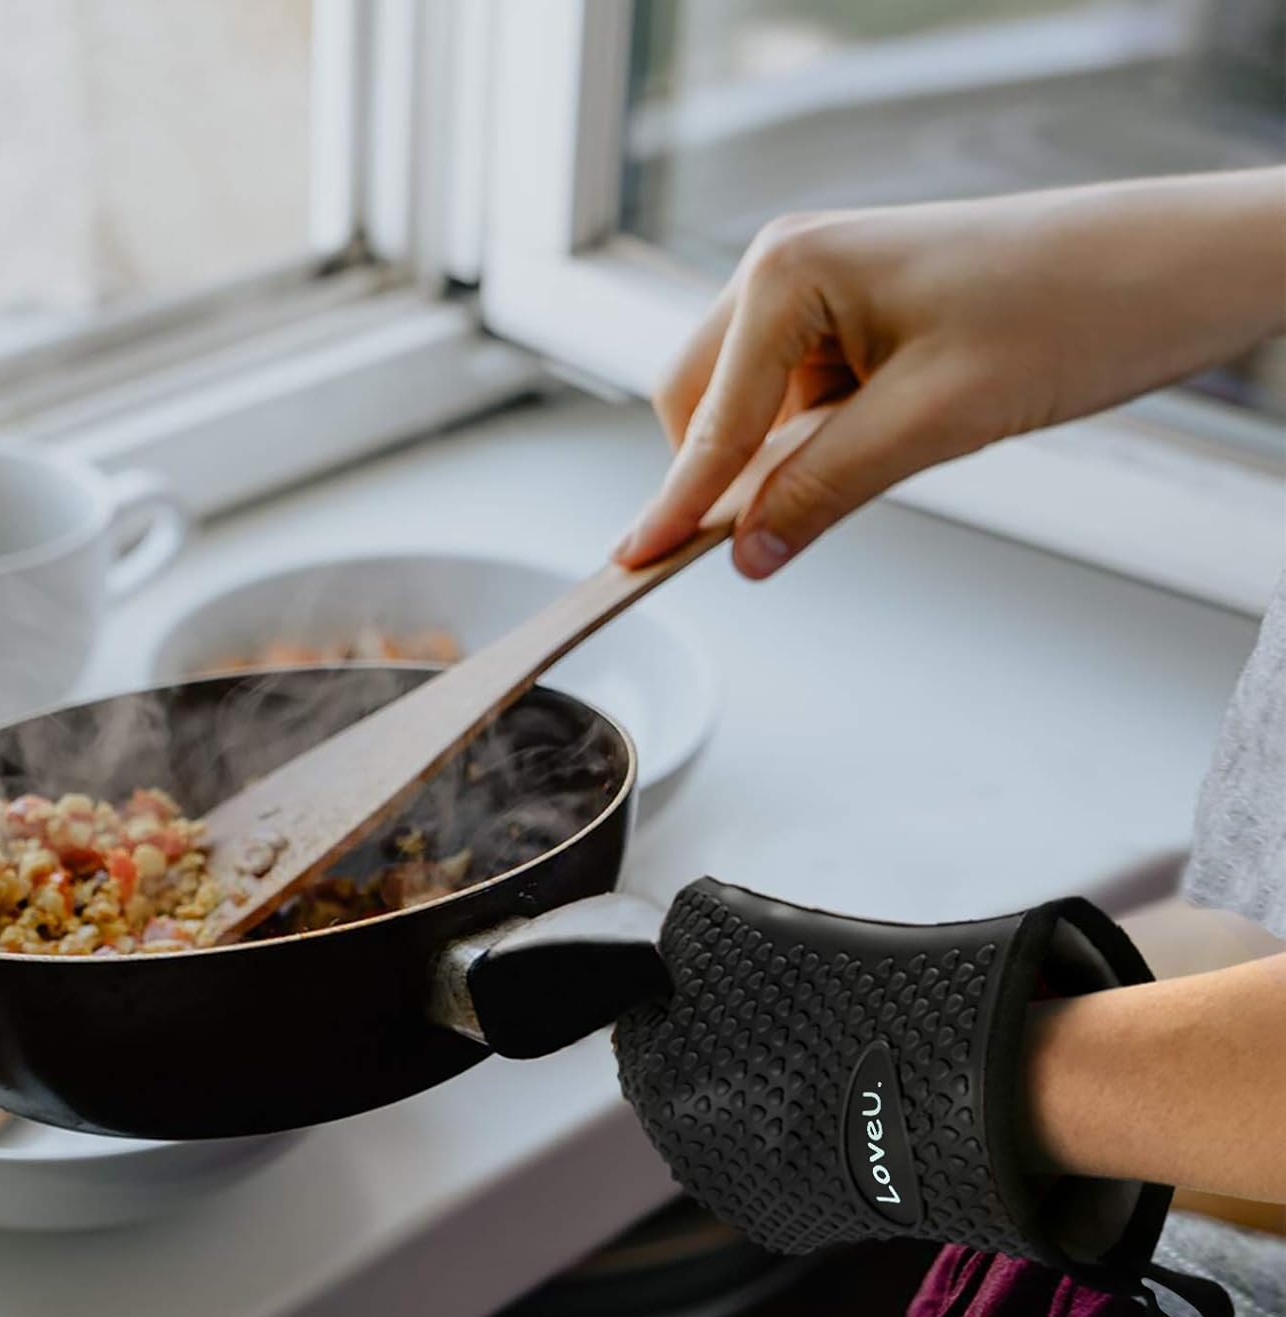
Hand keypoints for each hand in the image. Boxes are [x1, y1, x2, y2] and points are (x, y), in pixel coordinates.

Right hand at [614, 169, 1285, 579]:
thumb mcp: (932, 422)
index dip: (674, 503)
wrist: (1172, 269)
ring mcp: (820, 291)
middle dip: (719, 474)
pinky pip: (795, 399)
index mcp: (787, 270)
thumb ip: (823, 490)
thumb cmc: (1069, 310)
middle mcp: (788, 267)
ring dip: (775, 461)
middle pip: (700, 402)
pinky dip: (810, 444)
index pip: (707, 418)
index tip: (631, 562)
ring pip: (746, 405)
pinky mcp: (855, 319)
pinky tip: (871, 451)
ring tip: (864, 473)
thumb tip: (747, 554)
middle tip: (753, 545)